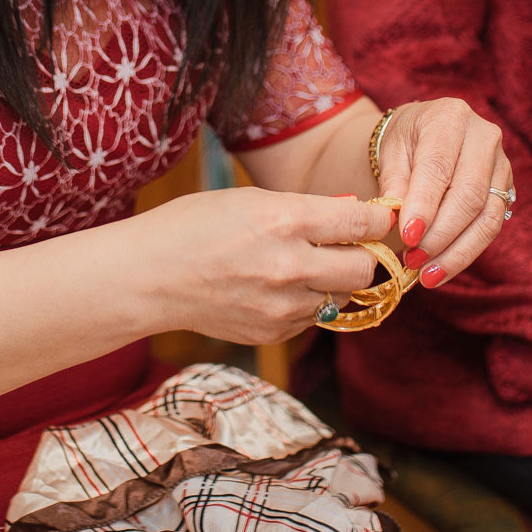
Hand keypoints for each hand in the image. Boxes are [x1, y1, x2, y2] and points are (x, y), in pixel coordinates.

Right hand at [137, 187, 394, 344]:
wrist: (149, 278)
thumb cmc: (194, 226)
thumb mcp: (252, 199)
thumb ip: (307, 209)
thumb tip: (356, 210)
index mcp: (286, 221)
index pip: (362, 222)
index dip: (381, 219)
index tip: (382, 217)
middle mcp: (290, 266)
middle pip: (365, 268)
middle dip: (363, 254)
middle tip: (348, 244)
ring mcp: (283, 306)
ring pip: (342, 296)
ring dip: (334, 280)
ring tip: (302, 264)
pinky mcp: (274, 332)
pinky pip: (313, 317)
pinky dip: (307, 301)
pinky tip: (276, 286)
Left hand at [371, 99, 511, 287]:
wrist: (426, 134)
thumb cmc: (406, 142)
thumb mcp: (391, 153)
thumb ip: (394, 184)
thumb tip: (398, 219)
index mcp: (450, 118)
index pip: (439, 168)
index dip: (425, 206)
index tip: (407, 237)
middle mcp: (484, 137)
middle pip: (469, 195)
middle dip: (440, 235)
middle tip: (412, 260)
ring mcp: (501, 163)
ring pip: (487, 217)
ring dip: (456, 252)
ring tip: (426, 275)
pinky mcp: (506, 189)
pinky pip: (491, 227)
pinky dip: (465, 252)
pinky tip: (441, 269)